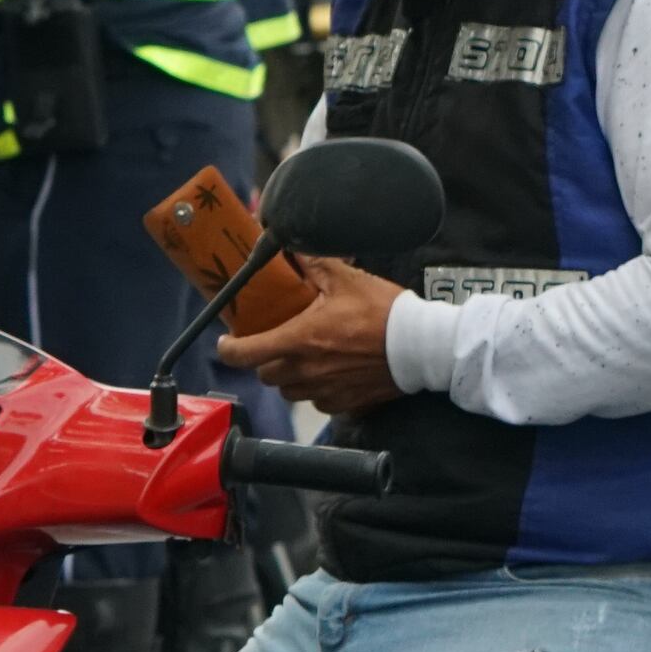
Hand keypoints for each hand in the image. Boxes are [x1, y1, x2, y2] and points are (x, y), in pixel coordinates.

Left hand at [214, 253, 405, 413]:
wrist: (422, 346)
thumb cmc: (385, 313)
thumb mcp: (348, 280)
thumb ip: (315, 264)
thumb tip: (293, 247)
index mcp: (300, 340)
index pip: (245, 354)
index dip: (228, 349)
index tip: (228, 342)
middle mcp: (306, 371)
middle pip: (265, 375)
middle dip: (264, 360)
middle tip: (275, 343)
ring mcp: (325, 391)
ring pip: (289, 392)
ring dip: (289, 377)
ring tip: (303, 359)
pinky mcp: (345, 404)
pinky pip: (318, 403)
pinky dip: (316, 391)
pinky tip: (330, 374)